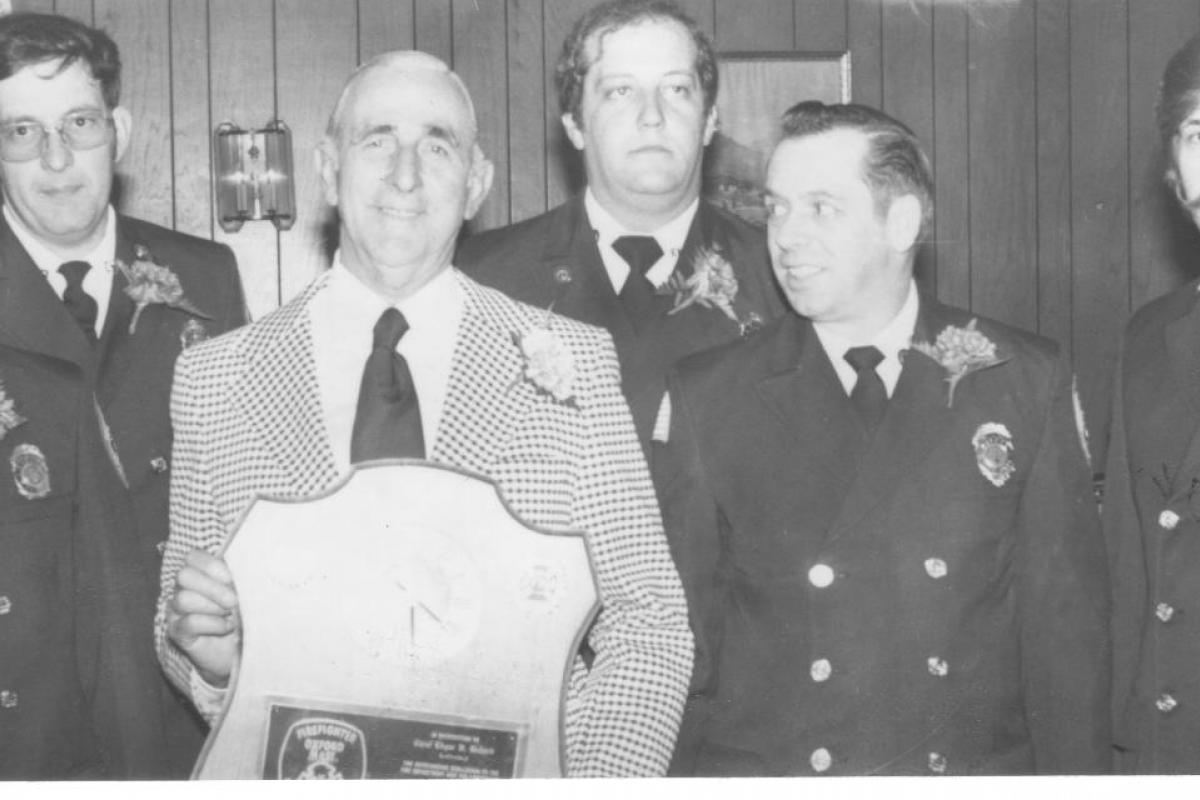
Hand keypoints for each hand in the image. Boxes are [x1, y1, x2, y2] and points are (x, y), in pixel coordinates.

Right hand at [166, 549, 240, 686]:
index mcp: (200, 572)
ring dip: (213, 606)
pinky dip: (212, 624)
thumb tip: (248, 568)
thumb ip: (241, 578)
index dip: (211, 565)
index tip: (231, 578)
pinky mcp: (177, 632)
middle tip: (234, 600)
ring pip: (183, 599)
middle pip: (184, 575)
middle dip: (213, 588)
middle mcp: (183, 588)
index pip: (192, 556)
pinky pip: (189, 622)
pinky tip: (227, 627)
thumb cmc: (244, 614)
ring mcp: (177, 610)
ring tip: (230, 614)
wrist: (241, 649)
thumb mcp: (246, 592)